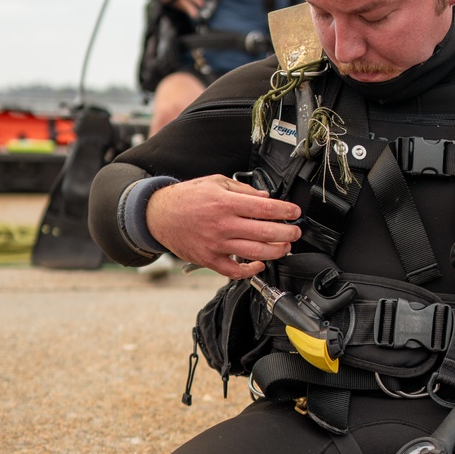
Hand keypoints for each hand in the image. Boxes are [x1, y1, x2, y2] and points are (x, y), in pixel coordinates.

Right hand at [146, 176, 301, 276]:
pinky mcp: (210, 260)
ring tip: (284, 247)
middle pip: (265, 232)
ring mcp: (216, 244)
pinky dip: (251, 270)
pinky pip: (235, 271)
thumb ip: (242, 189)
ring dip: (276, 252)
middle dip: (287, 233)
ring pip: (255, 253)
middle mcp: (222, 225)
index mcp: (225, 202)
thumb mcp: (215, 182)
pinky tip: (260, 264)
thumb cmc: (186, 198)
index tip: (295, 212)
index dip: (285, 211)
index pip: (265, 209)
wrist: (158, 215)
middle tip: (295, 232)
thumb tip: (265, 197)